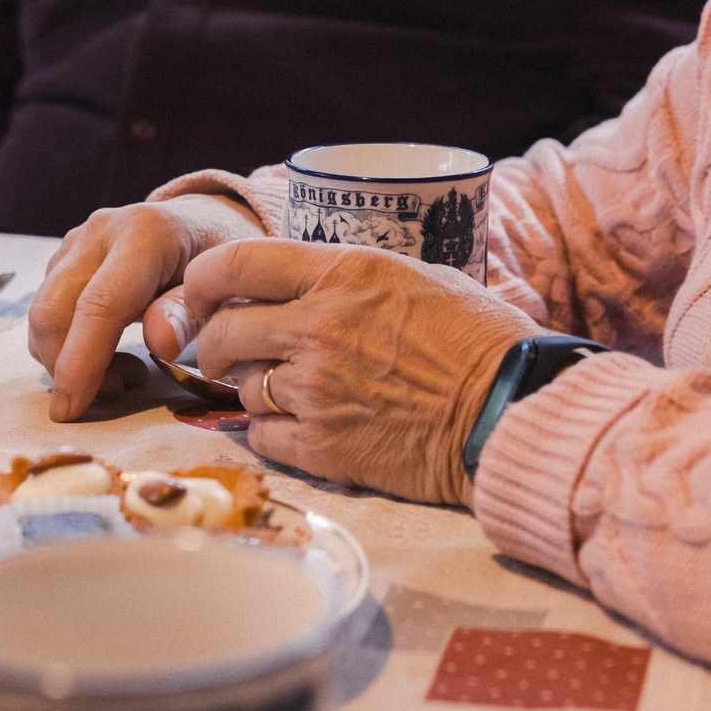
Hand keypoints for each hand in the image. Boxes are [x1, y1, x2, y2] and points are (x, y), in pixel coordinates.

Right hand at [29, 193, 264, 419]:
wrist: (206, 224)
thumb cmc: (218, 265)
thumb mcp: (223, 290)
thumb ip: (189, 314)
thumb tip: (159, 344)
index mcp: (145, 233)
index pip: (100, 304)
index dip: (81, 360)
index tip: (71, 409)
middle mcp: (101, 231)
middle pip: (54, 308)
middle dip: (67, 366)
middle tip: (116, 391)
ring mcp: (78, 241)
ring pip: (44, 312)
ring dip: (68, 359)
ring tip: (124, 372)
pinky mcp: (65, 256)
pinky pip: (48, 309)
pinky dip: (68, 344)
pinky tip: (110, 353)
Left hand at [183, 241, 543, 505]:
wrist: (509, 411)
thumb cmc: (481, 339)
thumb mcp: (419, 277)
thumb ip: (352, 277)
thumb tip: (309, 280)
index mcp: (343, 274)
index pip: (236, 263)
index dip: (203, 278)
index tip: (201, 292)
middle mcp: (319, 327)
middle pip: (224, 330)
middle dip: (213, 343)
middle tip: (220, 353)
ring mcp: (317, 390)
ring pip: (244, 388)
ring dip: (254, 389)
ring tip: (288, 391)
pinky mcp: (324, 447)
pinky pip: (262, 437)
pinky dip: (271, 432)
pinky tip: (298, 428)